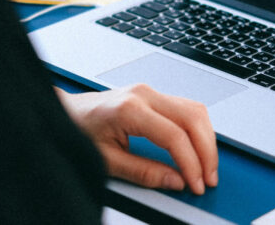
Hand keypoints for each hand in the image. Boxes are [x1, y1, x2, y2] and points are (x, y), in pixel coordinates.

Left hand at [55, 84, 217, 194]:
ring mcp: (149, 91)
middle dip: (206, 152)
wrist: (65, 112)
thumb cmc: (79, 130)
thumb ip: (144, 172)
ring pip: (195, 110)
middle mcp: (144, 94)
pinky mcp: (152, 95)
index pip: (175, 136)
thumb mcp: (107, 160)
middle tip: (208, 178)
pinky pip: (186, 108)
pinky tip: (198, 148)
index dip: (191, 163)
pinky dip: (198, 129)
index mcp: (130, 109)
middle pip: (192, 119)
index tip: (196, 183)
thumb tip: (175, 181)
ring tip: (206, 167)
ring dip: (206, 139)